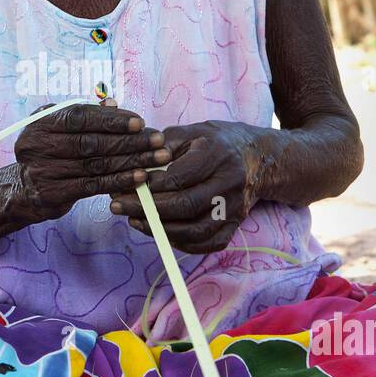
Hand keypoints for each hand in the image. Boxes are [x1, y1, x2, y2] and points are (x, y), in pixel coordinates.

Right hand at [15, 99, 171, 221]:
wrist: (24, 190)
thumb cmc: (50, 152)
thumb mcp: (59, 128)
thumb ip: (85, 116)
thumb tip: (113, 103)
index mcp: (40, 122)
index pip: (80, 117)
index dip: (111, 120)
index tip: (139, 122)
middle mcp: (37, 145)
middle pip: (91, 142)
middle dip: (129, 141)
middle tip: (157, 140)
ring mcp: (43, 171)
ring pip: (96, 164)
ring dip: (131, 160)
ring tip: (156, 158)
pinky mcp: (52, 193)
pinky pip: (93, 185)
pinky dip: (119, 180)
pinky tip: (140, 177)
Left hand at [108, 120, 273, 253]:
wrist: (256, 157)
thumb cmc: (214, 142)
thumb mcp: (190, 132)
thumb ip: (163, 144)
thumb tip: (136, 161)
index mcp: (217, 154)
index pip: (179, 177)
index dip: (149, 186)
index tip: (124, 186)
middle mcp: (230, 182)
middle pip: (186, 205)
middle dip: (148, 210)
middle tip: (119, 207)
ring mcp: (235, 206)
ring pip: (197, 230)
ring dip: (161, 230)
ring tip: (135, 221)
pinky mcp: (236, 224)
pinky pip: (209, 243)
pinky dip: (182, 244)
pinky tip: (160, 233)